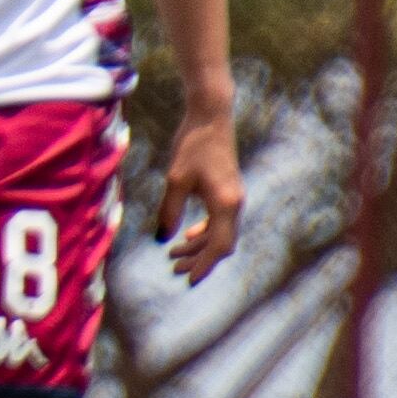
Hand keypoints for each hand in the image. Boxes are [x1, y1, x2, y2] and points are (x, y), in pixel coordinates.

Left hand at [154, 112, 243, 276]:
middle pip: (221, 243)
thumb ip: (170, 211)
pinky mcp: (227, 191)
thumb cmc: (191, 145)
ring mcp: (233, 197)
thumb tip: (162, 238)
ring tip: (174, 255)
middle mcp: (234, 203)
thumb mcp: (175, 180)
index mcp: (225, 203)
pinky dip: (204, 232)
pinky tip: (187, 235)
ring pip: (220, 233)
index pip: (219, 245)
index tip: (188, 280)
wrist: (210, 117)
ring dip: (199, 246)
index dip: (204, 265)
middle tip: (174, 268)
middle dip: (199, 259)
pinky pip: (219, 220)